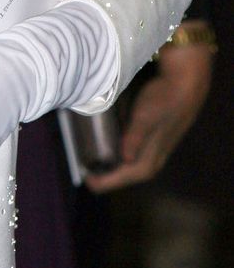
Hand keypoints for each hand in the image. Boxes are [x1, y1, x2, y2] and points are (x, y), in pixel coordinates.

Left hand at [85, 37, 213, 192]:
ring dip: (111, 165)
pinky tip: (108, 144)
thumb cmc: (163, 101)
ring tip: (91, 159)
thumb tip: (125, 159)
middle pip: (123, 176)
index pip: (121, 179)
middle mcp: (151, 162)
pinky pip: (131, 155)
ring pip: (128, 166)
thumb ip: (135, 138)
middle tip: (83, 168)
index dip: (102, 181)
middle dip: (104, 175)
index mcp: (149, 162)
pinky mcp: (152, 141)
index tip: (84, 179)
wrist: (184, 86)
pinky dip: (118, 154)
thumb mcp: (145, 117)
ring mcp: (153, 152)